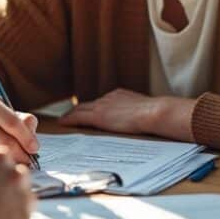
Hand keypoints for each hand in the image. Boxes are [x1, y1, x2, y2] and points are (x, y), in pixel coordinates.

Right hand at [0, 96, 38, 164]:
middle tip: (29, 162)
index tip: (35, 149)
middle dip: (21, 154)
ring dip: (10, 162)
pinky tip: (1, 166)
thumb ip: (24, 122)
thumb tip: (33, 142)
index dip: (27, 138)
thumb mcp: (6, 113)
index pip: (13, 123)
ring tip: (17, 165)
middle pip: (6, 142)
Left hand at [59, 89, 194, 140]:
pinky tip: (62, 123)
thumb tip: (142, 121)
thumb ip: (138, 113)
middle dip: (79, 110)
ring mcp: (103, 105)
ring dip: (72, 115)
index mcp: (120, 95)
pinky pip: (78, 117)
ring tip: (64, 120)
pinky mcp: (98, 116)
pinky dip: (69, 119)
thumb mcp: (145, 110)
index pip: (103, 102)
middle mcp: (109, 97)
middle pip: (89, 104)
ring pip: (81, 109)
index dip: (94, 107)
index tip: (89, 112)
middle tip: (69, 116)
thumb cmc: (156, 114)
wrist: (155, 112)